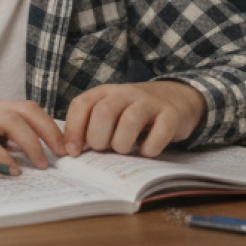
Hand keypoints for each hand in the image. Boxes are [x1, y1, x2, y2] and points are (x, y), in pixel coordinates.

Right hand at [0, 97, 66, 170]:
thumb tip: (18, 150)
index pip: (25, 108)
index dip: (48, 125)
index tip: (62, 146)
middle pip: (25, 109)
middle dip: (49, 131)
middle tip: (62, 154)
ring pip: (10, 120)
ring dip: (31, 143)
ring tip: (41, 164)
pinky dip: (1, 155)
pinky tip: (10, 170)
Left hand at [62, 81, 207, 157]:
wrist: (176, 97)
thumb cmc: (133, 112)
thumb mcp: (109, 112)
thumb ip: (89, 127)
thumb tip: (69, 151)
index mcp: (105, 92)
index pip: (81, 105)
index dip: (73, 131)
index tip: (73, 152)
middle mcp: (125, 93)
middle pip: (103, 112)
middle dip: (98, 138)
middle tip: (104, 149)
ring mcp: (150, 102)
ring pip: (129, 121)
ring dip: (122, 143)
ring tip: (123, 149)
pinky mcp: (171, 115)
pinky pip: (159, 133)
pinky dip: (150, 148)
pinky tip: (147, 151)